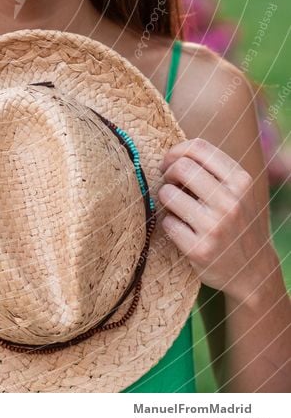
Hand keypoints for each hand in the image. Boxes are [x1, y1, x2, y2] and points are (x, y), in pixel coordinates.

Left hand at [157, 137, 273, 303]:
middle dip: (168, 173)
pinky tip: (181, 229)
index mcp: (240, 181)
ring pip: (168, 193)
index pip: (198, 147)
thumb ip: (212, 169)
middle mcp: (231, 202)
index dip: (176, 151)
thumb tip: (173, 153)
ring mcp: (215, 227)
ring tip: (176, 207)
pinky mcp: (199, 249)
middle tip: (170, 184)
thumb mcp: (237, 191)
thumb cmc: (236, 222)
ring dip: (165, 198)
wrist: (252, 270)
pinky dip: (168, 223)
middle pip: (181, 167)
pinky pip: (166, 222)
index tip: (170, 162)